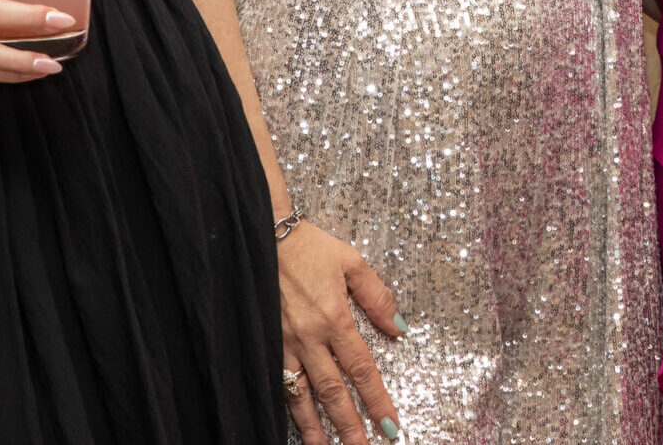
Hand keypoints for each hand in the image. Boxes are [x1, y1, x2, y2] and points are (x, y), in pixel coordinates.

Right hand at [279, 220, 404, 443]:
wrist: (263, 237)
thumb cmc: (309, 248)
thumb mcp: (351, 262)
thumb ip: (377, 296)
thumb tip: (399, 327)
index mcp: (335, 318)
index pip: (361, 370)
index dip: (376, 400)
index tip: (390, 424)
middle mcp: (310, 338)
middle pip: (333, 392)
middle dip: (350, 425)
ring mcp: (284, 344)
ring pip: (302, 395)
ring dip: (316, 426)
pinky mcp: (265, 344)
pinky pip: (277, 382)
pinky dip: (287, 406)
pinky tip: (295, 423)